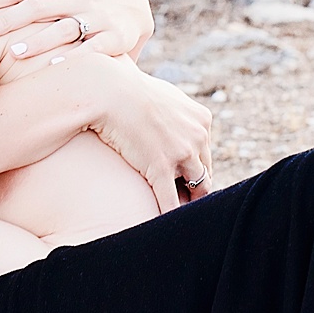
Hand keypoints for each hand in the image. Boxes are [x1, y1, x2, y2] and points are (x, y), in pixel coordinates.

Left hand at [0, 0, 153, 59]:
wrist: (135, 2)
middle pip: (37, 6)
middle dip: (7, 19)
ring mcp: (97, 16)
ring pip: (65, 27)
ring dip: (39, 40)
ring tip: (14, 52)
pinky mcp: (115, 37)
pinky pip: (94, 49)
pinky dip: (74, 58)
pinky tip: (54, 68)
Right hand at [85, 56, 212, 212]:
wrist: (108, 90)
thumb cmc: (128, 88)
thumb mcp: (163, 94)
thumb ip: (175, 109)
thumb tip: (170, 113)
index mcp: (202, 118)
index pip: (205, 151)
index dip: (194, 166)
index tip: (183, 176)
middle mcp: (198, 136)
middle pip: (204, 171)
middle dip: (194, 186)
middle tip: (183, 198)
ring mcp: (181, 153)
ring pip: (196, 187)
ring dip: (187, 201)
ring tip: (179, 213)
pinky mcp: (160, 168)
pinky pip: (170, 200)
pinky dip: (170, 213)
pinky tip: (164, 224)